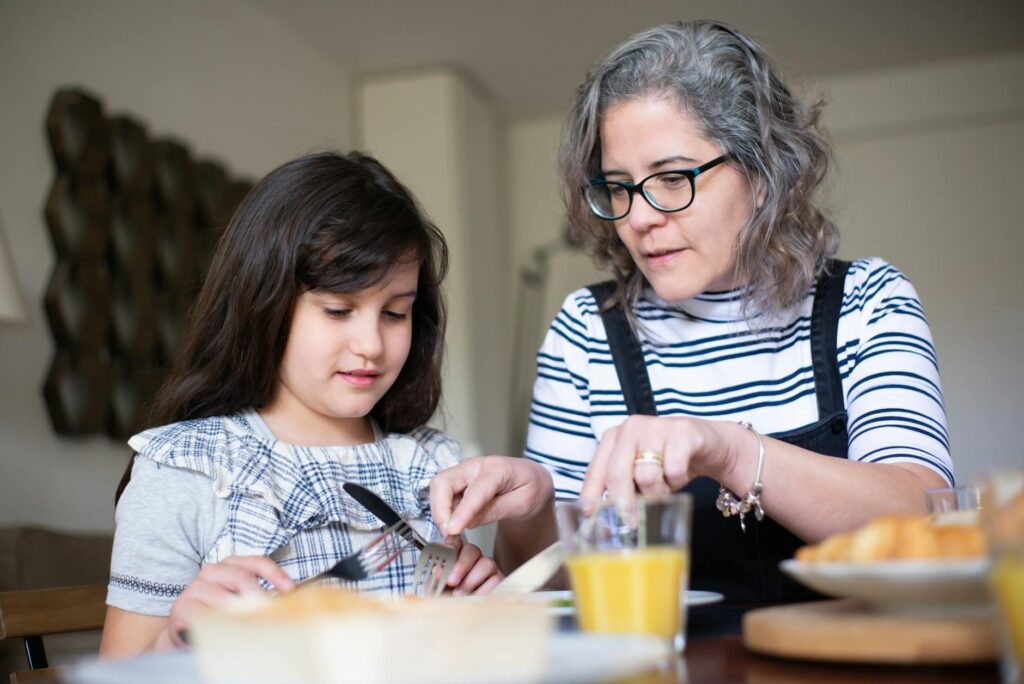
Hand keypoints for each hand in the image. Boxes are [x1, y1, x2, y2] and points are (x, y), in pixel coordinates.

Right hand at [162, 555, 293, 647]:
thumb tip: (286, 603)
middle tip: (270, 611)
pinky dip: (219, 623)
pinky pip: (204, 614)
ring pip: (224, 597)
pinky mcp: (182, 606)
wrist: (185, 629)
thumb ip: (258, 595)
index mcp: (230, 565)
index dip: (274, 573)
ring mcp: (195, 587)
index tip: (289, 589)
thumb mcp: (239, 598)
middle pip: (242, 577)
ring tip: (253, 624)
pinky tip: (228, 631)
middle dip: (259, 595)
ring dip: (241, 612)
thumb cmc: (218, 611)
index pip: (256, 562)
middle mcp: (212, 571)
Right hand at [430, 456, 553, 535]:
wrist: (532, 479)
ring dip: (440, 511)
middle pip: (444, 482)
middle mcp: (476, 465)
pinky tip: (456, 524)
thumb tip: (467, 523)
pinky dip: (444, 511)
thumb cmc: (531, 489)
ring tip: (453, 532)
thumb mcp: (523, 504)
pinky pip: (443, 494)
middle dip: (440, 509)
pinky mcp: (459, 480)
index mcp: (498, 469)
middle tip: (448, 534)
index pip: (475, 491)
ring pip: (439, 488)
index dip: (462, 512)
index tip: (452, 530)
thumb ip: (495, 512)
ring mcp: (465, 471)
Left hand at [443, 536, 503, 595]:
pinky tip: (473, 598)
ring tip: (460, 594)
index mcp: (456, 557)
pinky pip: (496, 580)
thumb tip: (439, 570)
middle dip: (461, 565)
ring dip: (471, 580)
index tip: (444, 555)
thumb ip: (438, 577)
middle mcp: (474, 560)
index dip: (451, 545)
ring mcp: (488, 570)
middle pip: (472, 550)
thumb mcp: (438, 589)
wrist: (459, 618)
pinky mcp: (499, 582)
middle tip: (451, 581)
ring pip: (487, 563)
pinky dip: (483, 591)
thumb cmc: (448, 601)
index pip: (455, 542)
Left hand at [579, 415, 747, 507]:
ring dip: (657, 491)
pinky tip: (680, 473)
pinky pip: (674, 471)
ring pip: (646, 476)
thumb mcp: (637, 472)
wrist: (705, 443)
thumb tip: (600, 516)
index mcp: (613, 437)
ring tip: (664, 485)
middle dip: (623, 503)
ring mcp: (656, 427)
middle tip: (630, 523)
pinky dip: (678, 481)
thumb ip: (619, 487)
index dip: (592, 495)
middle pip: (617, 474)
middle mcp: (631, 428)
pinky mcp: (682, 433)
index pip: (596, 470)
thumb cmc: (665, 461)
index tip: (591, 515)